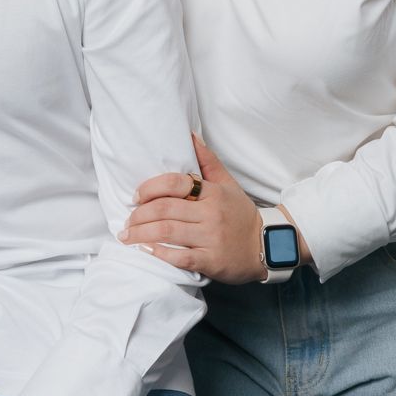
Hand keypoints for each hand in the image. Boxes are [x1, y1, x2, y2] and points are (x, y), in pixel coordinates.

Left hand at [121, 133, 269, 283]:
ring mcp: (211, 237)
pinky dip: (159, 254)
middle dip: (139, 215)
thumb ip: (208, 161)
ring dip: (141, 234)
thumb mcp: (228, 184)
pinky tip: (146, 251)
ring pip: (168, 231)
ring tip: (127, 236)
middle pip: (165, 209)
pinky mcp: (211, 260)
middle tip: (127, 221)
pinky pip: (180, 256)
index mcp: (213, 192)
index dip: (150, 188)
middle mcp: (211, 213)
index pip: (175, 183)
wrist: (268, 247)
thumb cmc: (242, 215)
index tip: (136, 197)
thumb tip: (190, 135)